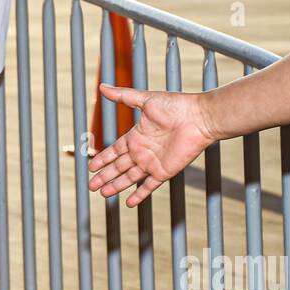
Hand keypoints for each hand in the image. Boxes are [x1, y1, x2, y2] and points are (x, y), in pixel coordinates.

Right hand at [87, 85, 215, 206]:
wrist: (199, 118)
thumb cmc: (176, 105)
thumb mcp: (145, 99)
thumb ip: (122, 96)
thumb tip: (102, 86)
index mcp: (136, 136)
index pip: (114, 150)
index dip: (103, 158)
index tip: (91, 167)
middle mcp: (142, 151)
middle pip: (118, 167)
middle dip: (104, 176)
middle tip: (91, 186)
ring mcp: (152, 162)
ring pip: (129, 178)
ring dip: (116, 186)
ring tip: (103, 194)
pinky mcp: (164, 171)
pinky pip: (149, 186)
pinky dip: (140, 195)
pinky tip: (129, 203)